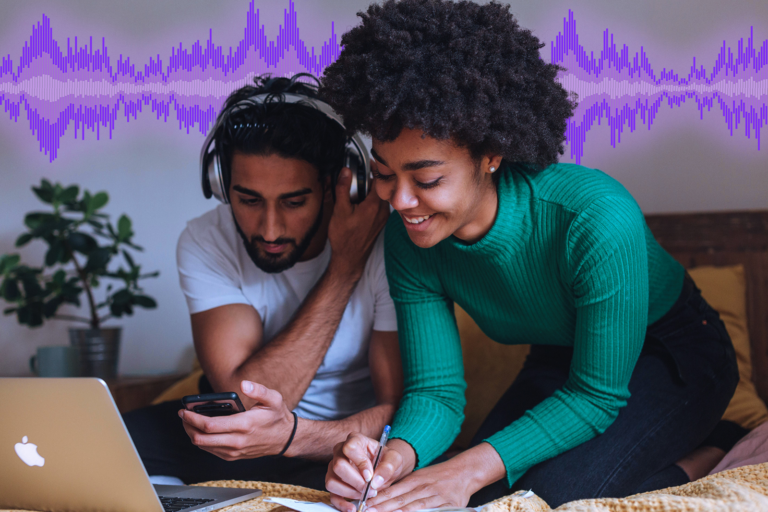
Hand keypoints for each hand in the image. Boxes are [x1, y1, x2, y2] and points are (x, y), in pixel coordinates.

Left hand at [179, 380, 294, 459]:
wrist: (285, 439)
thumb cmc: (277, 417)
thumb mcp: (274, 399)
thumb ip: (259, 390)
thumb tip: (243, 385)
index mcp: (244, 425)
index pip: (210, 425)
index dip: (193, 418)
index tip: (184, 410)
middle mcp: (237, 441)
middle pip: (201, 438)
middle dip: (187, 426)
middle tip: (183, 414)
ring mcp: (233, 451)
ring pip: (203, 446)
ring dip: (192, 433)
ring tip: (189, 421)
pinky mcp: (232, 456)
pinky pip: (210, 450)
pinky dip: (201, 440)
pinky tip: (201, 429)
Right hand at [326, 434, 411, 511]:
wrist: (384, 468)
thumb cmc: (386, 460)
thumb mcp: (394, 459)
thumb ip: (388, 466)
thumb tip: (375, 481)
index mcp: (355, 440)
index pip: (350, 448)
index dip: (360, 463)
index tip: (370, 475)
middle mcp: (340, 451)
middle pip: (338, 465)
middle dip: (355, 481)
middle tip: (370, 488)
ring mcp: (334, 467)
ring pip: (332, 481)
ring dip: (349, 492)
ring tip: (365, 495)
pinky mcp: (334, 482)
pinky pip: (331, 494)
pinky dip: (341, 504)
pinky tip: (353, 508)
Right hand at [327, 168, 389, 278]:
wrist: (349, 258)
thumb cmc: (344, 238)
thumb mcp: (340, 210)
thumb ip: (343, 189)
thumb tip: (345, 172)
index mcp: (374, 206)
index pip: (381, 180)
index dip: (375, 169)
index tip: (369, 161)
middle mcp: (383, 211)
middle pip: (381, 187)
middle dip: (370, 179)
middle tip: (359, 176)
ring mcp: (383, 217)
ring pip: (380, 196)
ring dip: (370, 191)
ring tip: (357, 190)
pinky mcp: (380, 222)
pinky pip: (378, 205)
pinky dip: (370, 200)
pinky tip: (359, 204)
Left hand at [362, 462, 472, 511]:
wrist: (466, 471)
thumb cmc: (440, 475)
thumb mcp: (422, 476)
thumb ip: (407, 487)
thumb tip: (386, 495)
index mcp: (416, 479)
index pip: (394, 490)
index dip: (380, 498)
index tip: (366, 504)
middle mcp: (424, 487)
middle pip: (401, 499)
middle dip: (383, 507)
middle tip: (368, 511)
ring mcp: (436, 496)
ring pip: (414, 506)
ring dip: (397, 511)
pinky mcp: (449, 504)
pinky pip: (432, 510)